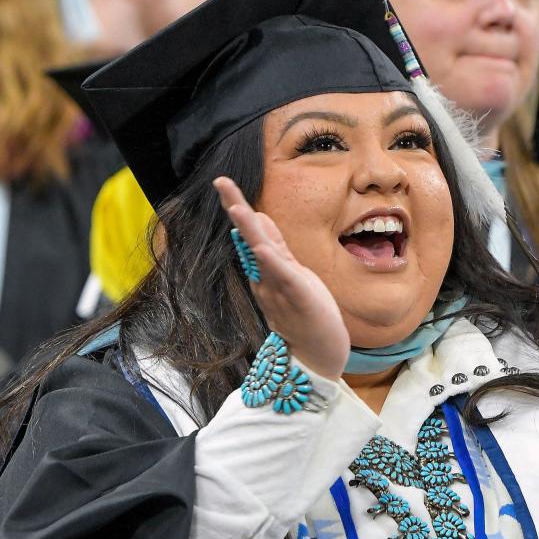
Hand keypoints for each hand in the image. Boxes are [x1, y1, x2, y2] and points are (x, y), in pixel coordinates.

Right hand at [214, 177, 350, 380]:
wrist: (317, 356)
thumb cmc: (305, 314)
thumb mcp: (291, 274)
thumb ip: (276, 248)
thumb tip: (260, 218)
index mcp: (267, 271)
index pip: (252, 234)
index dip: (238, 208)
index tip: (223, 182)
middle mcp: (268, 278)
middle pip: (250, 239)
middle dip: (237, 210)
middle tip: (221, 182)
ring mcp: (281, 290)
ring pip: (264, 256)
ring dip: (251, 232)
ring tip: (239, 208)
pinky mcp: (299, 300)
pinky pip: (285, 279)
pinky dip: (274, 264)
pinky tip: (263, 249)